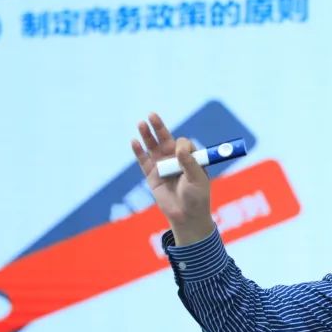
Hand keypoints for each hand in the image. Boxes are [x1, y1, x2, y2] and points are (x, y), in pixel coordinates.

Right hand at [130, 113, 213, 244]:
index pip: (183, 143)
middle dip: (159, 127)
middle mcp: (175, 159)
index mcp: (190, 157)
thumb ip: (188, 162)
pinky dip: (139, 152)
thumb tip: (178, 147)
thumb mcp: (197, 178)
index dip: (181, 145)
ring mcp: (163, 166)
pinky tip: (134, 141)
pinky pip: (144, 161)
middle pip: (165, 139)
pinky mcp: (152, 176)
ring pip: (153, 147)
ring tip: (141, 123)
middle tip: (152, 115)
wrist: (187, 216)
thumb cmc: (197, 197)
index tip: (181, 152)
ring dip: (147, 135)